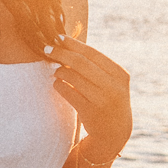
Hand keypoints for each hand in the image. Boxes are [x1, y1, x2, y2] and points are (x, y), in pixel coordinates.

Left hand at [44, 34, 130, 163]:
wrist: (115, 130)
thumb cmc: (108, 97)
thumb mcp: (111, 80)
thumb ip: (94, 64)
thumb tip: (66, 42)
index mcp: (120, 74)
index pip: (93, 53)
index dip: (74, 44)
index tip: (58, 37)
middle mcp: (113, 87)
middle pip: (81, 63)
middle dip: (61, 53)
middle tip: (47, 49)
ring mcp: (102, 100)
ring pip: (72, 77)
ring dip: (59, 71)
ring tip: (56, 71)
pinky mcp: (90, 113)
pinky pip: (67, 93)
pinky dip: (58, 85)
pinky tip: (57, 84)